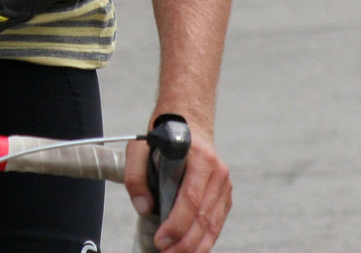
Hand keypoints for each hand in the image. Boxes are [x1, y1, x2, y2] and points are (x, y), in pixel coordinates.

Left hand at [125, 128, 231, 251]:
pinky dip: (205, 240)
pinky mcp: (224, 195)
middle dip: (184, 242)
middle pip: (204, 217)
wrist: (187, 120)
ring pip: (213, 225)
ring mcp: (224, 185)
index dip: (177, 224)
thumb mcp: (140, 146)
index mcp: (200, 159)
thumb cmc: (163, 135)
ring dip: (196, 247)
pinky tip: (191, 249)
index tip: (161, 239)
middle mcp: (218, 173)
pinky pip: (216, 223)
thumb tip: (143, 208)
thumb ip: (135, 175)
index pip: (191, 199)